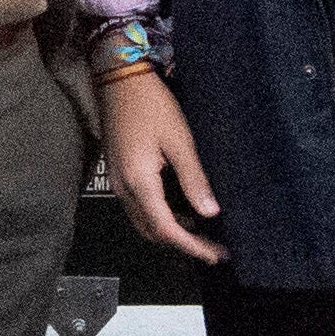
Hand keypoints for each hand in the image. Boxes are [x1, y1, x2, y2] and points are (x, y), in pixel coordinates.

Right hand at [97, 66, 222, 262]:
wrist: (119, 80)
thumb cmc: (152, 105)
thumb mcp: (179, 140)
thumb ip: (194, 179)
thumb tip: (210, 213)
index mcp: (139, 182)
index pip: (166, 228)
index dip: (191, 246)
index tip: (216, 255)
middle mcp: (124, 189)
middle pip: (152, 232)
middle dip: (183, 244)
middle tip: (214, 247)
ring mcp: (119, 182)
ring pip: (144, 222)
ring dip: (171, 232)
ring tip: (203, 233)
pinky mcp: (120, 174)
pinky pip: (139, 208)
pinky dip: (161, 217)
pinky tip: (182, 211)